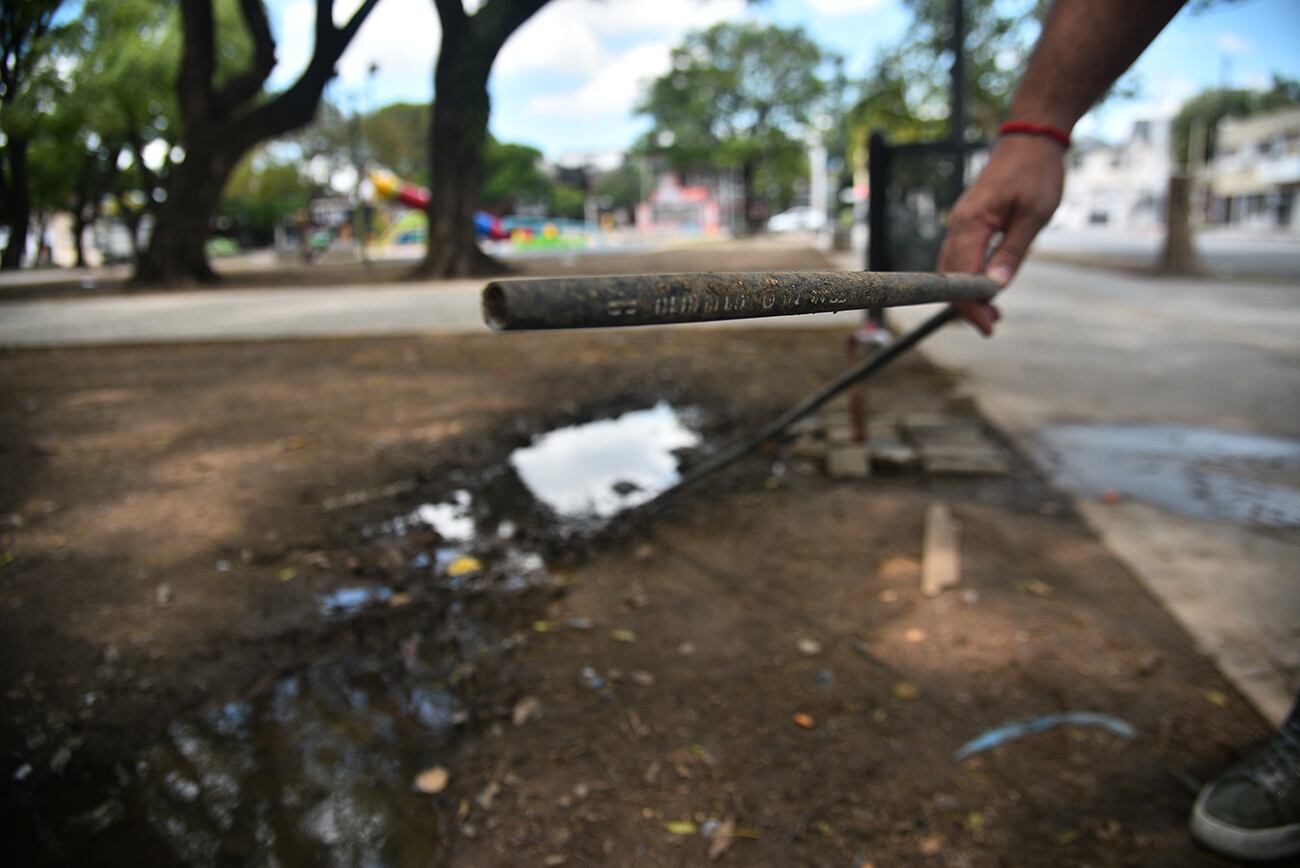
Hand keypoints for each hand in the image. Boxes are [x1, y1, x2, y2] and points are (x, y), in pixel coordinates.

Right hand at [938, 135, 1065, 335]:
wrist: (1030, 138)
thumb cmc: (1037, 172)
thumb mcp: (1035, 215)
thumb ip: (1013, 252)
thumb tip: (996, 288)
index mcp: (972, 223)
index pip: (960, 276)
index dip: (970, 306)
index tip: (988, 325)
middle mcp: (958, 224)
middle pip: (948, 276)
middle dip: (967, 305)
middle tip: (992, 325)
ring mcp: (960, 221)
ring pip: (952, 267)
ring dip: (967, 293)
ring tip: (992, 312)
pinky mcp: (967, 220)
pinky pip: (960, 255)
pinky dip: (968, 275)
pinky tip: (987, 284)